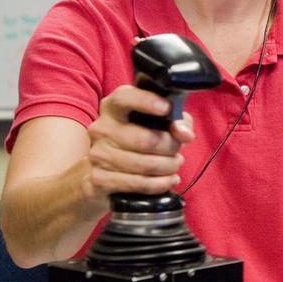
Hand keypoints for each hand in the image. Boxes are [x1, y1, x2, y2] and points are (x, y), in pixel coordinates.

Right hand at [85, 84, 194, 198]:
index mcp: (113, 107)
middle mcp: (102, 128)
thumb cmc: (138, 138)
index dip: (146, 101)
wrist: (105, 170)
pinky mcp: (100, 178)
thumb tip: (184, 133)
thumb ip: (178, 121)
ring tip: (174, 165)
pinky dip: (161, 184)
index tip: (166, 108)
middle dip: (171, 147)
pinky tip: (169, 180)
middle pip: (146, 140)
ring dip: (169, 167)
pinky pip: (139, 183)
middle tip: (178, 151)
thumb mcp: (160, 123)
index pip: (125, 98)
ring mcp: (98, 154)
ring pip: (145, 165)